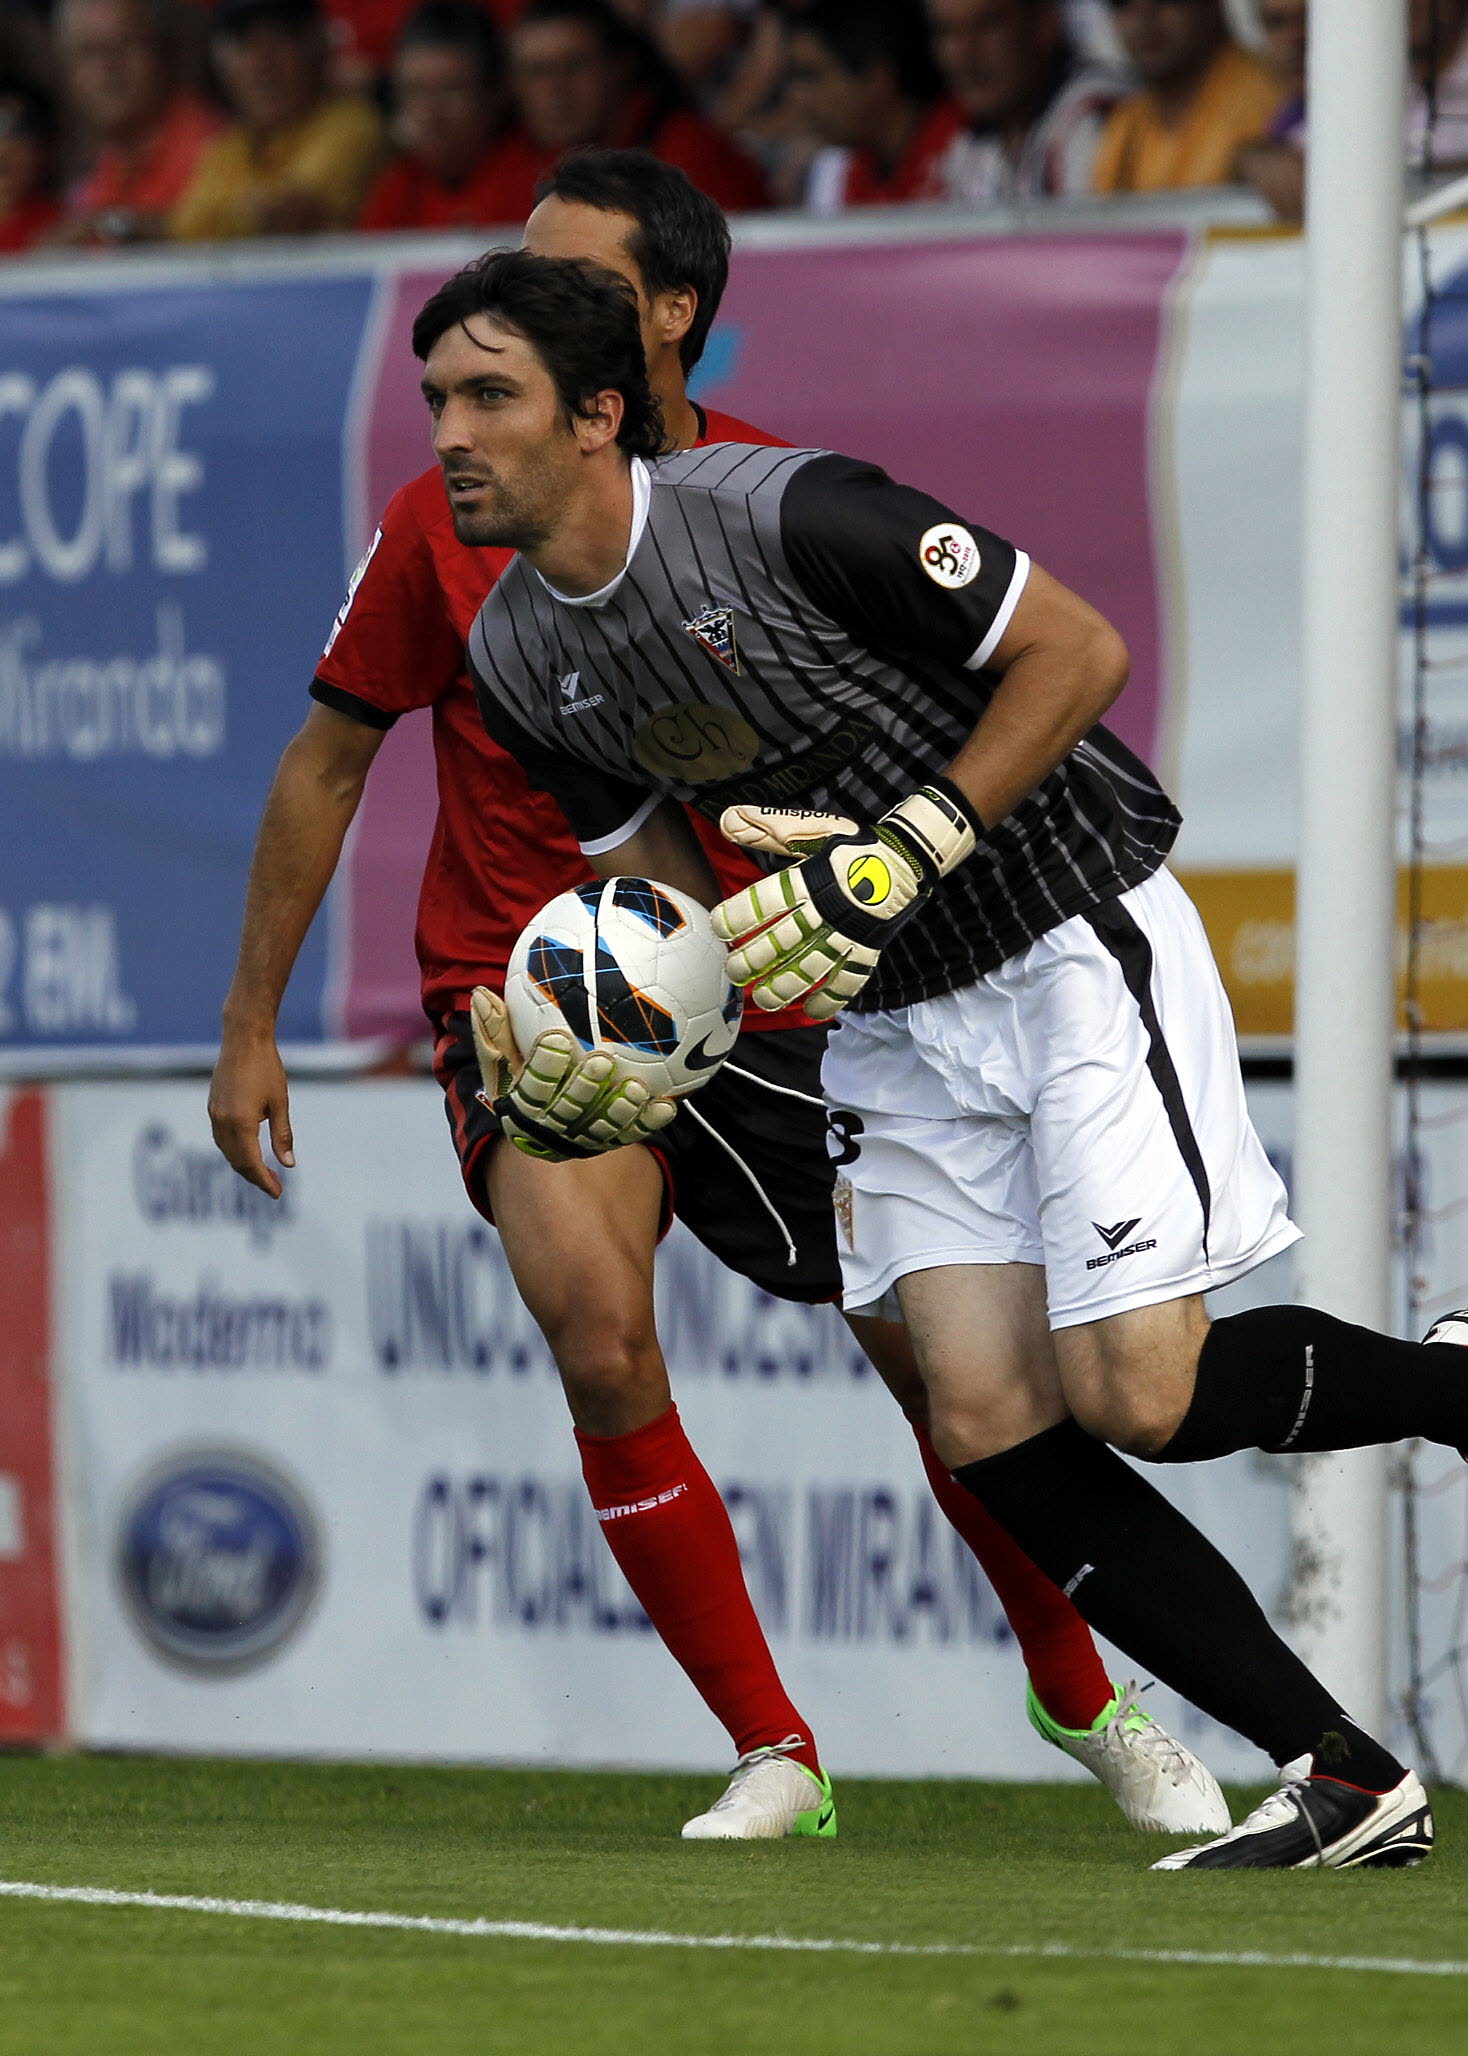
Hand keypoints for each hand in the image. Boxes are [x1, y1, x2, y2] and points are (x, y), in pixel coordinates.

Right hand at [209, 1026, 294, 1196]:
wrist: (244, 1040)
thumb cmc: (267, 1068)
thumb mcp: (280, 1103)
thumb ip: (282, 1135)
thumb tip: (289, 1164)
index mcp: (241, 1123)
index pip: (251, 1163)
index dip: (264, 1181)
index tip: (277, 1193)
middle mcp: (223, 1122)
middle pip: (237, 1161)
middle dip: (255, 1176)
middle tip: (274, 1186)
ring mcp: (214, 1114)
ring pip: (226, 1151)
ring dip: (243, 1165)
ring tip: (263, 1172)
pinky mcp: (212, 1106)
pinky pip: (221, 1138)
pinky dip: (234, 1150)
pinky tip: (247, 1151)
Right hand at [470, 986, 677, 1160]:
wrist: (542, 1116)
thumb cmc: (522, 1074)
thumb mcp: (504, 1056)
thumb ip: (494, 1029)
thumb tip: (480, 993)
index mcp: (520, 1109)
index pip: (530, 1089)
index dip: (544, 1067)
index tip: (557, 1037)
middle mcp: (549, 1131)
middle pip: (567, 1112)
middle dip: (584, 1088)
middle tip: (602, 1060)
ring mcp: (582, 1141)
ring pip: (601, 1129)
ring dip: (620, 1110)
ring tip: (636, 1087)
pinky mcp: (609, 1144)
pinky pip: (630, 1134)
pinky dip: (648, 1121)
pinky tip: (668, 1105)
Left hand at [711, 784, 978, 1019]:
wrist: (906, 855)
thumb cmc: (850, 845)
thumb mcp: (809, 832)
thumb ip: (767, 830)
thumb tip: (726, 820)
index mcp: (808, 879)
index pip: (766, 900)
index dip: (738, 915)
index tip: (719, 927)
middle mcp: (826, 908)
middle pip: (783, 941)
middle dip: (754, 960)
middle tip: (733, 971)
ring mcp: (848, 931)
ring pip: (812, 966)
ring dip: (785, 986)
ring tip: (763, 1000)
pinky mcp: (868, 947)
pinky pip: (850, 979)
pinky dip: (832, 997)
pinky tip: (811, 1011)